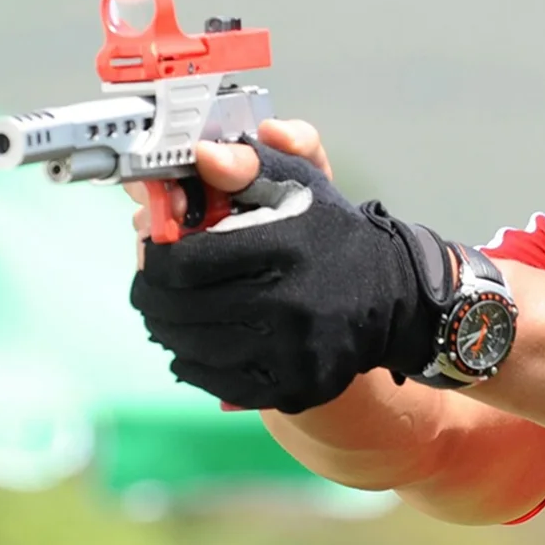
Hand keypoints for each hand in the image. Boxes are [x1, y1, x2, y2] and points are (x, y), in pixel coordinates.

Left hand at [128, 129, 455, 412]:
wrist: (392, 297)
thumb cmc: (330, 235)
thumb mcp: (296, 183)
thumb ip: (246, 163)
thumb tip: (201, 155)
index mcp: (286, 247)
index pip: (183, 264)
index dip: (155, 259)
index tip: (155, 251)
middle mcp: (291, 304)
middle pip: (178, 310)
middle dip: (152, 296)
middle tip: (152, 286)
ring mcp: (294, 353)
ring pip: (191, 349)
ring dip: (170, 330)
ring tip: (174, 313)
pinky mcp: (296, 388)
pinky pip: (217, 384)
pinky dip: (197, 365)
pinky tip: (202, 344)